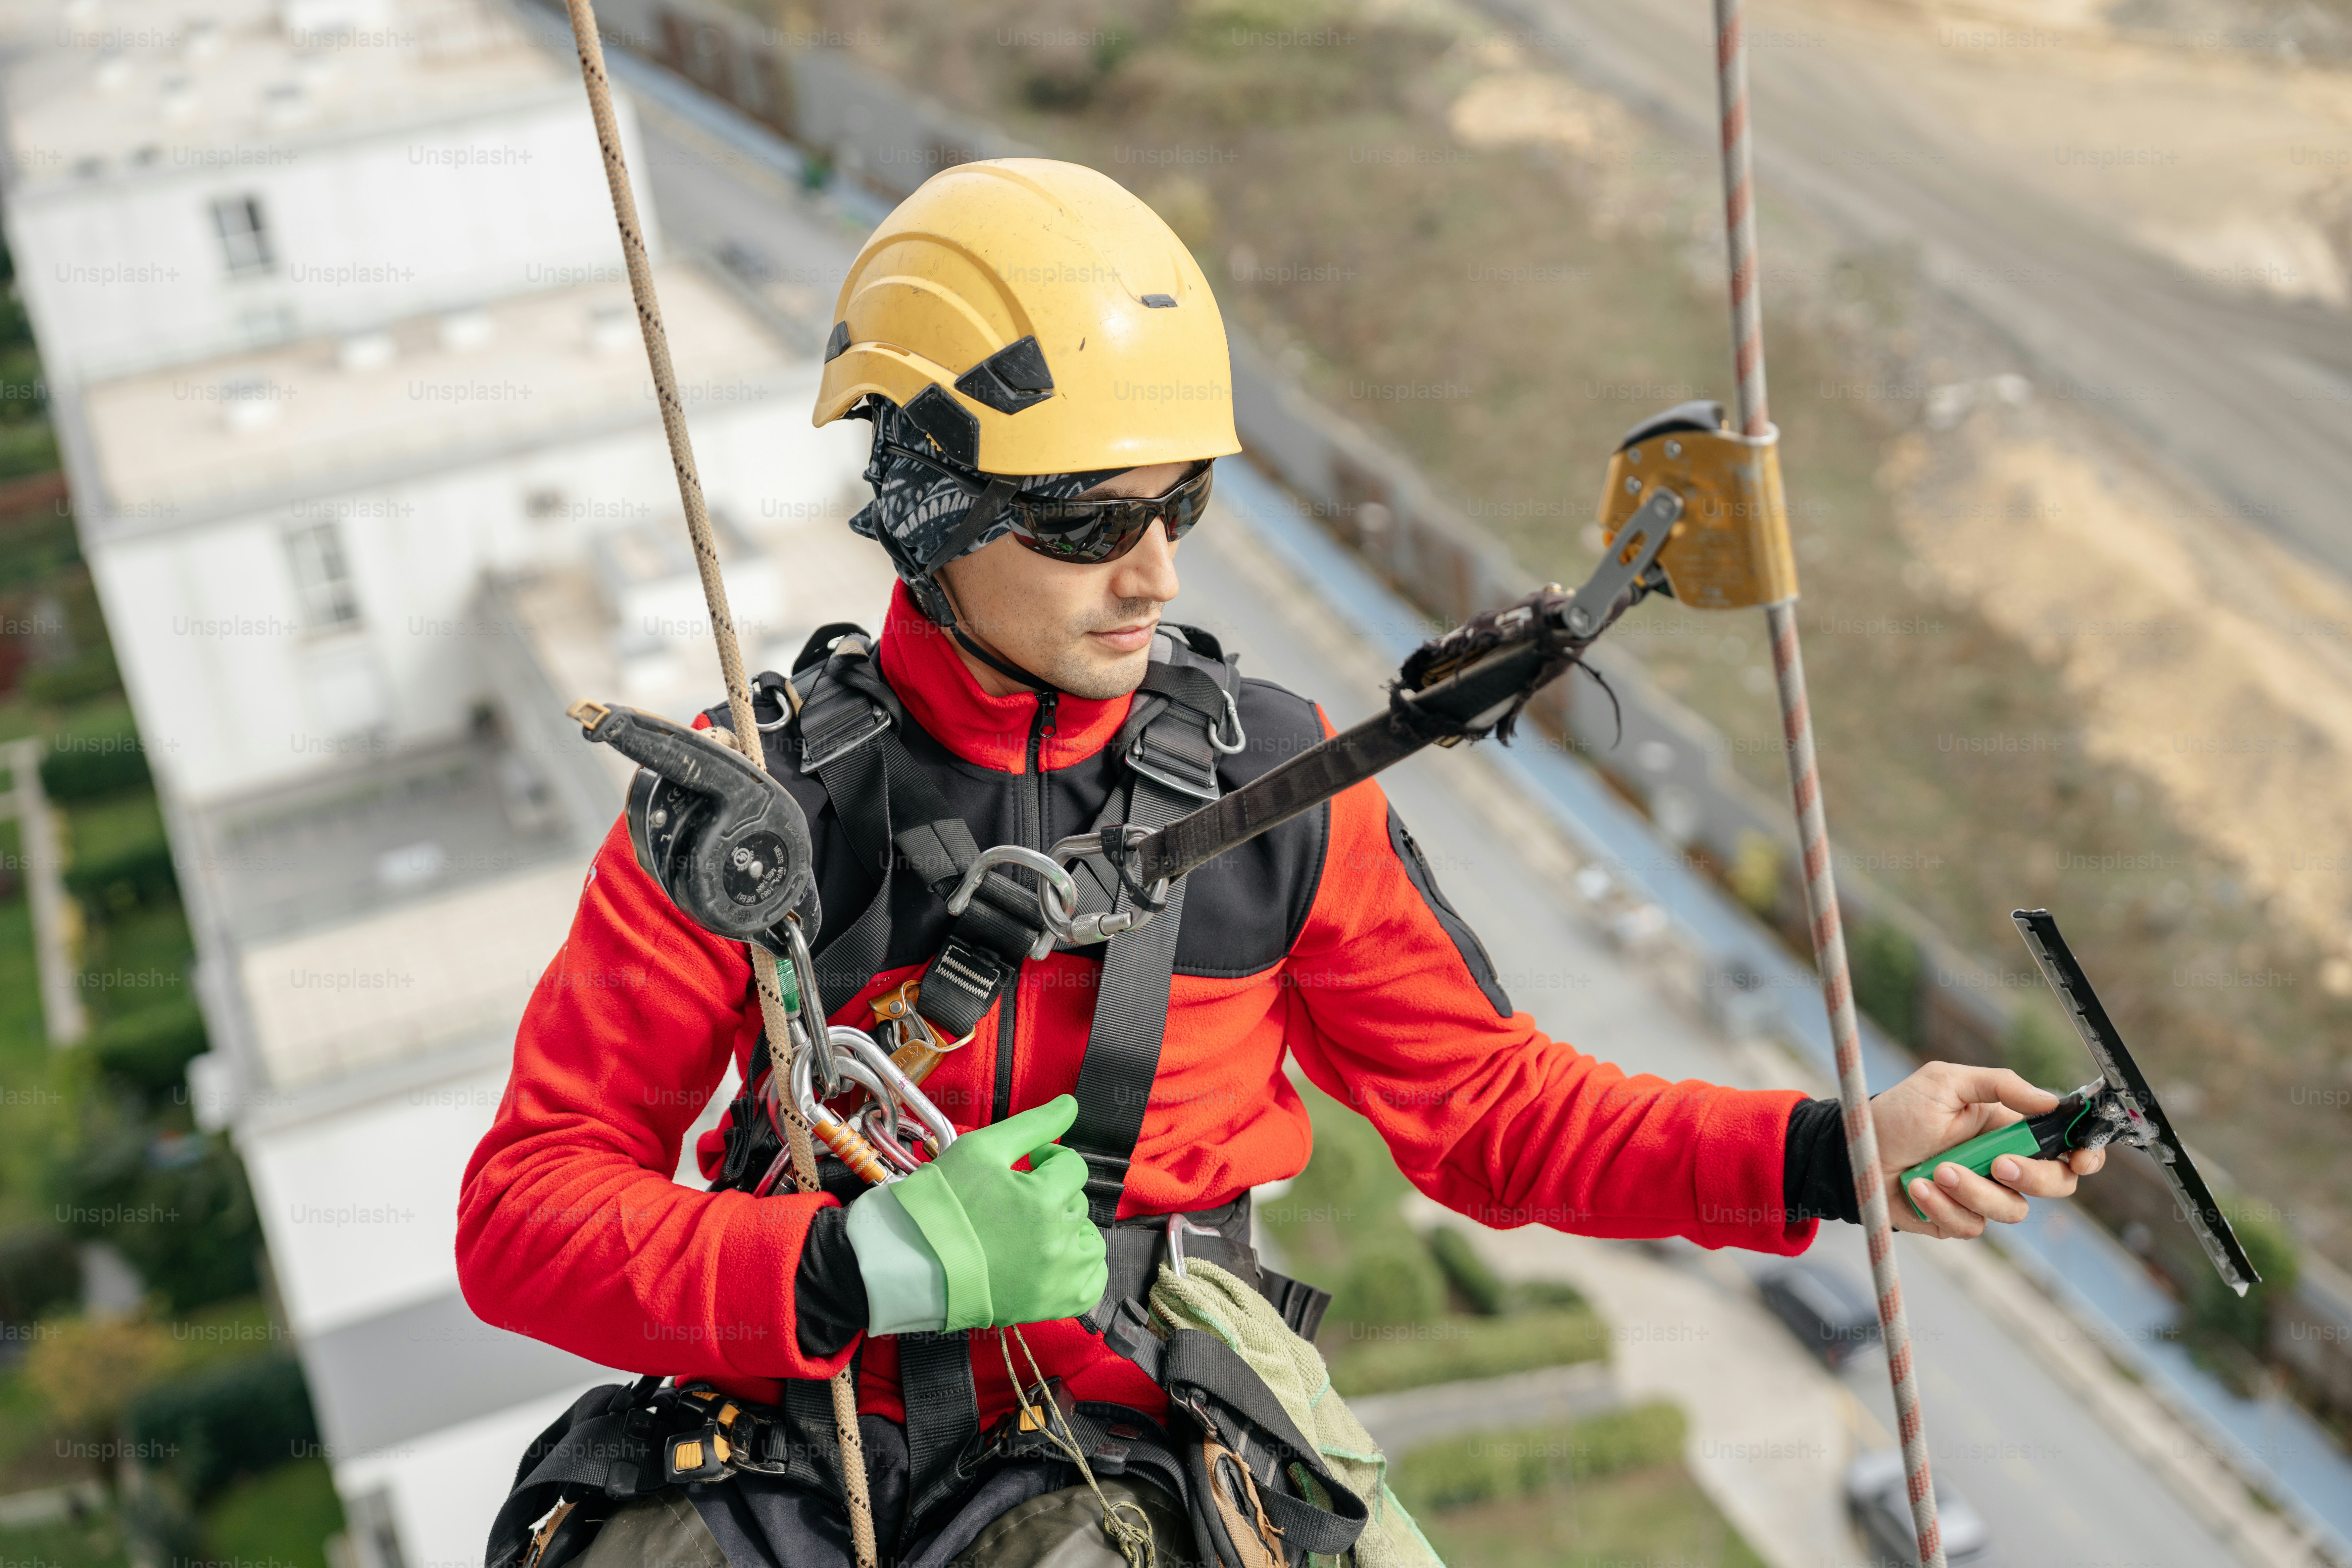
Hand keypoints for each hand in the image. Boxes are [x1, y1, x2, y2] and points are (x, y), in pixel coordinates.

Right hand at [887, 1094, 1107, 1328]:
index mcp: (1042, 1200)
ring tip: (1034, 1227)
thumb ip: (1034, 1124)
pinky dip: (1082, 1269)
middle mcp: (1056, 1243)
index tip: (1028, 1163)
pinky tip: (1058, 1257)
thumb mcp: (981, 1149)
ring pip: (1088, 1241)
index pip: (1072, 1167)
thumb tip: (1071, 1104)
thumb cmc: (941, 1204)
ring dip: (1068, 1229)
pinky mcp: (1048, 1305)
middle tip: (1016, 1198)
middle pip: (1076, 1202)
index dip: (1049, 1158)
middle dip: (1052, 1194)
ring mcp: (1055, 1279)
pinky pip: (1090, 1285)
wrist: (910, 1262)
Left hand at [1867, 1063, 2105, 1238]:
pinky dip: (1942, 1206)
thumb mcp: (1945, 1082)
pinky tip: (1916, 1187)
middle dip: (2032, 1177)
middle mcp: (2002, 1165)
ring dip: (1973, 1191)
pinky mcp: (1956, 1219)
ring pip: (2011, 1210)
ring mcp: (1980, 1195)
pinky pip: (1969, 1226)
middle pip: (2053, 1184)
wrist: (1855, 1149)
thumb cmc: (1898, 1112)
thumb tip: (2048, 1100)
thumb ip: (1999, 1085)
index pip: (2063, 1147)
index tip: (2081, 1158)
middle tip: (1996, 1162)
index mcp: (2007, 1130)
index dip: (2083, 1155)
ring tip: (1935, 1170)